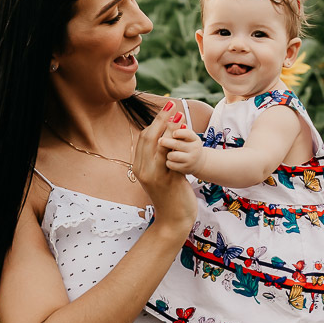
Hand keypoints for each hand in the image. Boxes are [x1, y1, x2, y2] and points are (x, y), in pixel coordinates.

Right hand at [133, 102, 194, 233]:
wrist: (174, 219)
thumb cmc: (169, 196)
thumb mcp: (161, 174)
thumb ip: (160, 157)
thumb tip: (165, 136)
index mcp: (138, 167)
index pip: (144, 137)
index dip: (155, 120)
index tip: (166, 107)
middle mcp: (143, 170)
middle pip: (148, 137)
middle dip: (160, 118)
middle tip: (171, 104)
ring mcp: (154, 175)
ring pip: (158, 144)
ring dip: (169, 126)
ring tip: (179, 113)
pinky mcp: (167, 180)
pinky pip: (170, 156)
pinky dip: (176, 142)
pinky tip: (185, 132)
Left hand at [158, 125, 204, 175]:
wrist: (196, 163)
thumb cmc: (186, 146)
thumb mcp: (186, 137)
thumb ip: (178, 128)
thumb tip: (171, 117)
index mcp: (195, 139)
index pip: (187, 134)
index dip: (178, 132)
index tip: (172, 132)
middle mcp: (195, 149)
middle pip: (177, 144)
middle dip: (167, 141)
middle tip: (160, 140)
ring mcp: (190, 160)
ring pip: (172, 155)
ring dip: (166, 152)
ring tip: (164, 151)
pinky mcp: (184, 169)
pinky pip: (170, 164)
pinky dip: (167, 161)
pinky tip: (166, 160)